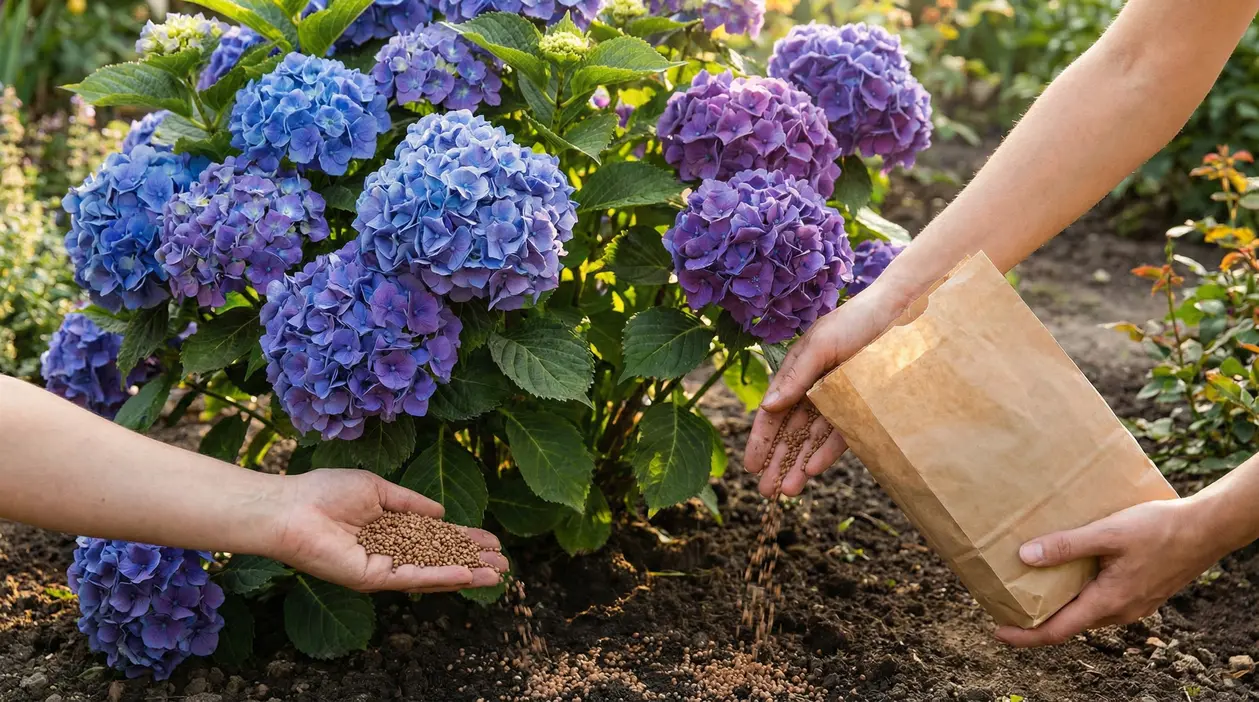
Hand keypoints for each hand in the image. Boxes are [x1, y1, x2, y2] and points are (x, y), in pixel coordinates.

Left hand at [266, 468, 506, 592]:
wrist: (291, 508)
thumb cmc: (324, 492)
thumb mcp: (378, 489)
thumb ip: (410, 503)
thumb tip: (441, 512)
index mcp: (390, 530)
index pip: (435, 537)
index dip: (464, 539)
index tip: (491, 540)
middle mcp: (389, 552)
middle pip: (439, 559)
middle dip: (472, 561)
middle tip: (504, 563)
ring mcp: (382, 568)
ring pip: (432, 573)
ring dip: (465, 574)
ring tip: (496, 574)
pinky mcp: (372, 578)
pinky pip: (412, 578)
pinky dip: (440, 576)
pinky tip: (465, 574)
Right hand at [745, 286, 909, 497]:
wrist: (901, 314)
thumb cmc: (855, 322)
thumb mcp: (820, 345)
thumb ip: (795, 376)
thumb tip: (768, 408)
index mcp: (796, 373)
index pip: (772, 413)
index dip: (760, 441)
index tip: (750, 467)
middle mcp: (813, 390)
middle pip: (789, 433)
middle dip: (777, 462)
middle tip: (767, 492)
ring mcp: (837, 401)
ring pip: (812, 440)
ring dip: (798, 464)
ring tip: (788, 491)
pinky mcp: (860, 407)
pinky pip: (839, 435)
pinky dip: (825, 453)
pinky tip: (813, 469)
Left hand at [995, 497, 1218, 646]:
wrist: (1206, 529)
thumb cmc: (1158, 529)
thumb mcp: (1106, 534)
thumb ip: (1066, 546)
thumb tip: (1025, 556)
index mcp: (1108, 602)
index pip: (1058, 631)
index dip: (1025, 636)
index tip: (998, 631)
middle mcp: (1121, 611)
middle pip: (1070, 624)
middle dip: (1038, 618)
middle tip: (1008, 602)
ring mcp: (1133, 604)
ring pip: (1088, 612)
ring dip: (1061, 604)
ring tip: (1034, 585)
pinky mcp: (1141, 593)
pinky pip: (1103, 601)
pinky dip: (1080, 593)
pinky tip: (1071, 571)